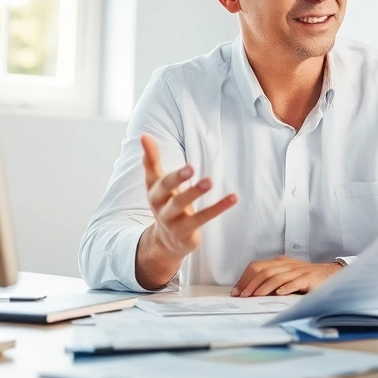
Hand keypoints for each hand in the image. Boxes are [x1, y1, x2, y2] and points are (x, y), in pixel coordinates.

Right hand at [136, 134, 236, 288]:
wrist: (166, 242)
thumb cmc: (165, 204)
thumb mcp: (156, 184)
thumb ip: (152, 161)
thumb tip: (143, 135)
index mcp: (154, 190)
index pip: (151, 171)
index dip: (149, 155)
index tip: (146, 137)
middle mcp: (160, 205)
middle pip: (165, 189)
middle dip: (176, 178)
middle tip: (190, 167)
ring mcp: (172, 220)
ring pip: (182, 205)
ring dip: (195, 192)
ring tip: (209, 181)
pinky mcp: (187, 232)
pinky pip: (203, 218)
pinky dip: (218, 207)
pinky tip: (233, 197)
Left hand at [231, 255, 342, 296]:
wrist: (330, 275)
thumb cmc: (306, 278)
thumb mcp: (286, 277)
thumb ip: (271, 281)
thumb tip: (250, 293)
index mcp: (279, 262)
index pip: (257, 267)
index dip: (245, 278)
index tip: (236, 291)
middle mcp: (287, 265)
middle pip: (263, 271)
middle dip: (250, 284)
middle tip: (242, 296)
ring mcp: (298, 271)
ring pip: (276, 277)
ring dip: (263, 287)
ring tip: (254, 296)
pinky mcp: (308, 279)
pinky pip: (295, 282)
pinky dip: (286, 287)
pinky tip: (279, 294)